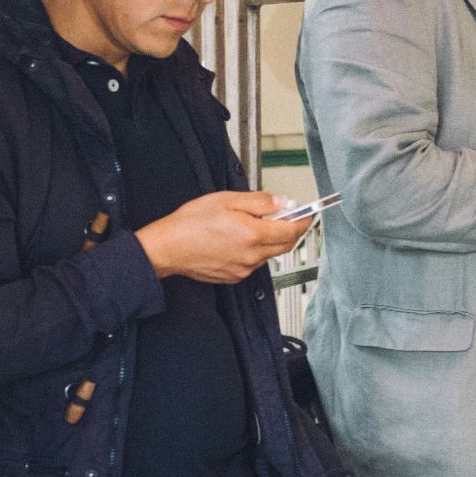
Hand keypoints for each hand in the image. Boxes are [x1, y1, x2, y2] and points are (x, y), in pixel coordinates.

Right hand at [136, 191, 312, 283]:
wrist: (168, 248)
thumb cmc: (190, 223)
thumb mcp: (226, 199)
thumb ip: (258, 201)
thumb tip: (280, 203)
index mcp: (252, 234)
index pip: (291, 230)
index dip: (303, 221)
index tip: (307, 215)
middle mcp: (251, 256)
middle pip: (284, 246)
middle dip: (290, 232)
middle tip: (287, 218)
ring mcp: (243, 269)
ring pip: (268, 254)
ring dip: (269, 241)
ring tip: (250, 226)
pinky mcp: (234, 277)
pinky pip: (253, 263)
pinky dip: (253, 251)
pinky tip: (237, 240)